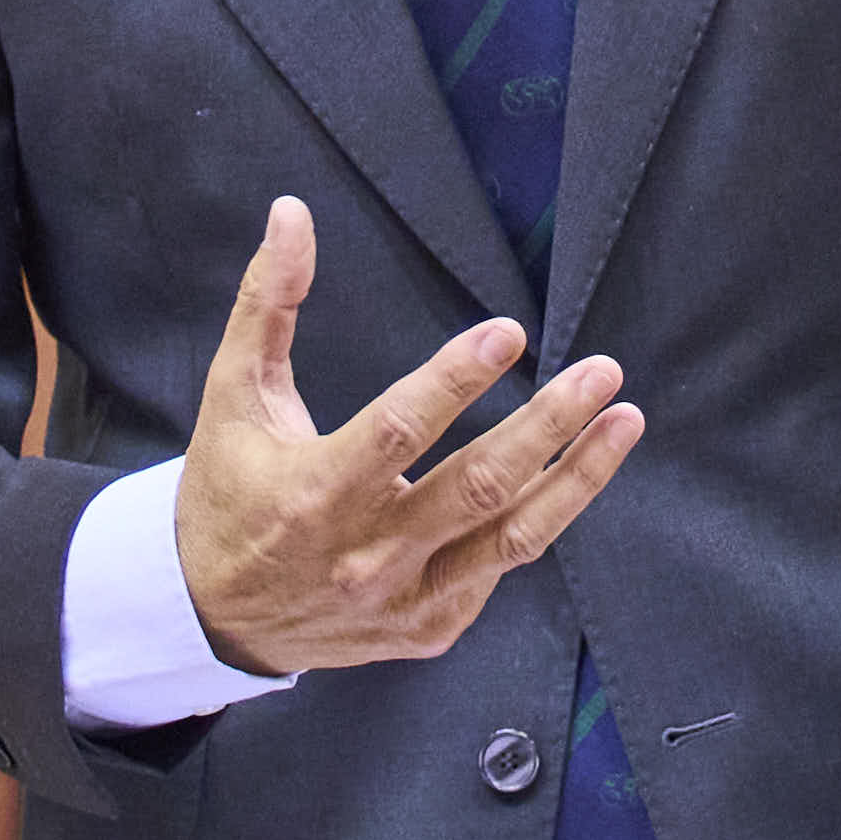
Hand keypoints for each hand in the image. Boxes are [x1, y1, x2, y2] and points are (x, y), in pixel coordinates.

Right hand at [172, 199, 639, 676]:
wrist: (215, 618)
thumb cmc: (229, 492)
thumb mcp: (233, 395)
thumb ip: (267, 303)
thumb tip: (292, 212)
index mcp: (315, 492)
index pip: (399, 430)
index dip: (456, 380)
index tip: (508, 333)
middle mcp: (366, 554)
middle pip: (478, 488)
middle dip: (549, 425)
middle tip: (602, 372)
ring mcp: (404, 599)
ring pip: (511, 539)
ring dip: (577, 479)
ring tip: (625, 421)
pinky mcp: (429, 627)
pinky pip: (497, 570)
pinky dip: (539, 520)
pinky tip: (571, 475)